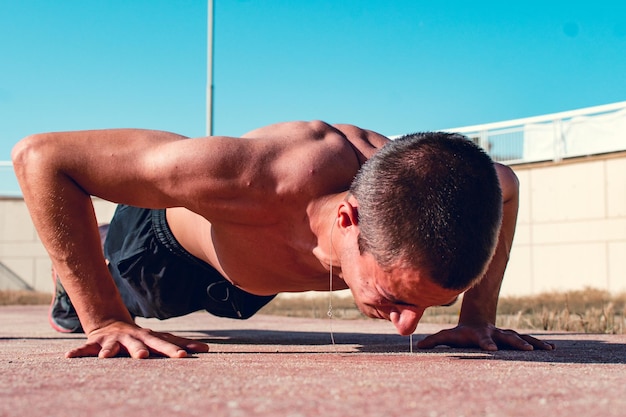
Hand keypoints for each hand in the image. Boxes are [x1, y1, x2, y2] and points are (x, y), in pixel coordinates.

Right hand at [65, 321, 208, 358]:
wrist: (111, 324)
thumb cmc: (142, 337)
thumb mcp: (160, 339)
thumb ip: (180, 344)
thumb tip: (208, 349)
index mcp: (149, 338)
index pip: (166, 344)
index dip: (176, 349)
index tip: (188, 356)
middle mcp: (133, 339)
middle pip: (140, 345)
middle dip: (143, 350)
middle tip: (145, 357)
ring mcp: (114, 341)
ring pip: (112, 347)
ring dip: (110, 352)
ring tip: (108, 358)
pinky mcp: (96, 344)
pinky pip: (85, 349)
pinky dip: (77, 353)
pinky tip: (68, 357)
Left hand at [417, 323, 555, 350]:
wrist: (475, 320)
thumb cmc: (460, 332)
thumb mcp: (447, 335)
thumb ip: (434, 341)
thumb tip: (418, 347)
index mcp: (479, 334)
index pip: (482, 339)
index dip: (485, 343)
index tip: (491, 349)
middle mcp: (495, 333)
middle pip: (506, 337)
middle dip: (516, 342)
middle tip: (526, 349)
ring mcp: (505, 333)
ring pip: (521, 337)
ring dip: (533, 343)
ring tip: (547, 350)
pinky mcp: (513, 336)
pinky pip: (529, 339)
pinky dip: (540, 344)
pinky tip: (554, 350)